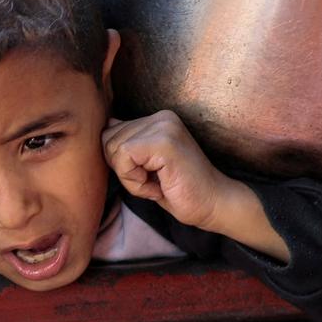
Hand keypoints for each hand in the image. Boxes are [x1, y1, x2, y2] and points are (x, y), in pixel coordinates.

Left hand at [103, 111, 287, 260]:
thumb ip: (131, 143)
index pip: (111, 133)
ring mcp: (164, 126)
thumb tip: (106, 125)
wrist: (215, 204)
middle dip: (124, 170)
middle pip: (108, 140)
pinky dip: (134, 181)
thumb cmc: (182, 190)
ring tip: (159, 182)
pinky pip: (123, 158)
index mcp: (158, 119)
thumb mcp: (148, 164)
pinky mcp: (164, 142)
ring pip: (114, 150)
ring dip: (130, 178)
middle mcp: (161, 116)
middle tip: (156, 181)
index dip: (122, 164)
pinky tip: (157, 186)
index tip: (151, 175)